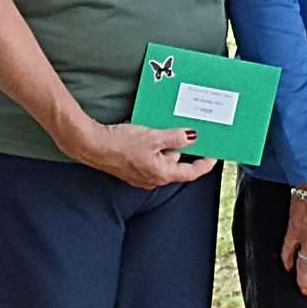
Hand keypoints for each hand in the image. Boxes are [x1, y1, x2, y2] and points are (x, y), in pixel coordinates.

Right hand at [61, 120, 217, 191]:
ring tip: (165, 128)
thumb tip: (192, 137)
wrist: (92, 146)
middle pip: (176, 164)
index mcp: (162, 174)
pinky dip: (154, 147)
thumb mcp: (153, 137)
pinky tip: (149, 134)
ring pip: (162, 159)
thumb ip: (175, 138)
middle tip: (189, 132)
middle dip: (182, 149)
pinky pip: (150, 158)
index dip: (204, 164)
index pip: (190, 173)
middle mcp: (153, 179)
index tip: (214, 156)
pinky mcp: (131, 168)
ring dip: (166, 146)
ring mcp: (141, 175)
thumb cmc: (121, 144)